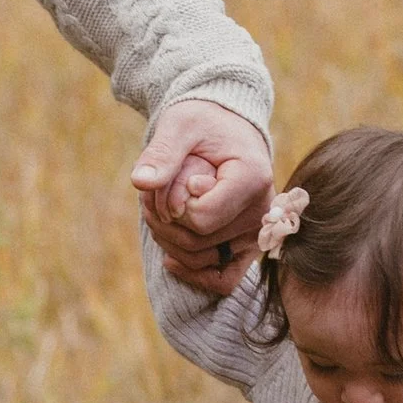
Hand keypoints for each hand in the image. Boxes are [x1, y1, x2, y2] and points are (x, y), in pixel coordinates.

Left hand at [133, 100, 275, 292]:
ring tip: (159, 209)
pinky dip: (194, 274)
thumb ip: (162, 152)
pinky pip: (224, 280)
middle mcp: (262, 211)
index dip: (173, 203)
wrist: (226, 129)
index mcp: (252, 178)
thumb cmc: (203, 123)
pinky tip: (170, 258)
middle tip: (153, 193)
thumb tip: (140, 182)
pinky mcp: (249, 246)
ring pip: (201, 259)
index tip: (176, 176)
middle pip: (197, 240)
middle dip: (164, 220)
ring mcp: (257, 232)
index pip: (200, 217)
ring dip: (168, 239)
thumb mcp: (179, 125)